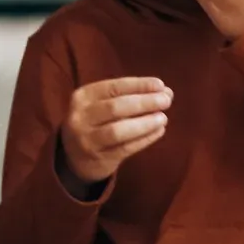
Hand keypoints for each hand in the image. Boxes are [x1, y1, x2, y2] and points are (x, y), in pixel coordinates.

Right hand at [58, 76, 170, 192]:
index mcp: (83, 97)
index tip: (161, 85)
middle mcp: (81, 117)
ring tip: (163, 118)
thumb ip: (131, 96)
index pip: (113, 87)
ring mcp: (87, 140)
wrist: (76, 157)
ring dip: (144, 123)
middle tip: (166, 101)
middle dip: (144, 102)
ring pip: (118, 130)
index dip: (139, 85)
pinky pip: (125, 148)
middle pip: (115, 107)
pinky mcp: (99, 159)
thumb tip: (165, 91)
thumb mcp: (104, 105)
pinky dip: (144, 139)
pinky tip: (158, 131)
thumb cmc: (97, 123)